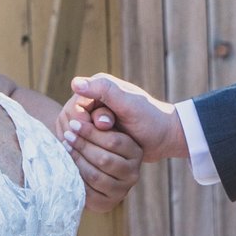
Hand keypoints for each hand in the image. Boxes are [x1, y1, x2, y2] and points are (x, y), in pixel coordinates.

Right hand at [63, 72, 189, 163]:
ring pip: (75, 135)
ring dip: (90, 143)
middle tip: (112, 134)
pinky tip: (104, 152)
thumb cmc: (150, 119)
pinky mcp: (95, 131)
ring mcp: (92, 115)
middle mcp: (92, 99)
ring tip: (111, 144)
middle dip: (88, 134)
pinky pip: (81, 143)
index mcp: (97, 86)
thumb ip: (104, 91)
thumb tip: (74, 83)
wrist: (164, 137)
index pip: (73, 109)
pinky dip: (90, 150)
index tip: (106, 127)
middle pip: (71, 123)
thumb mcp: (129, 104)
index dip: (85, 123)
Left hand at [63, 103, 142, 209]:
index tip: (74, 123)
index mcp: (136, 152)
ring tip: (64, 147)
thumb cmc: (99, 140)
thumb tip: (99, 120)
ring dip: (76, 160)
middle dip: (82, 146)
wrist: (95, 167)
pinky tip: (66, 164)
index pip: (114, 141)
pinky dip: (75, 177)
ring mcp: (121, 191)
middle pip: (104, 159)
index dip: (91, 132)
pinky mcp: (106, 204)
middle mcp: (133, 173)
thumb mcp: (105, 126)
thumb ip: (103, 118)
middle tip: (67, 134)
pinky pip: (88, 191)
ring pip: (96, 176)